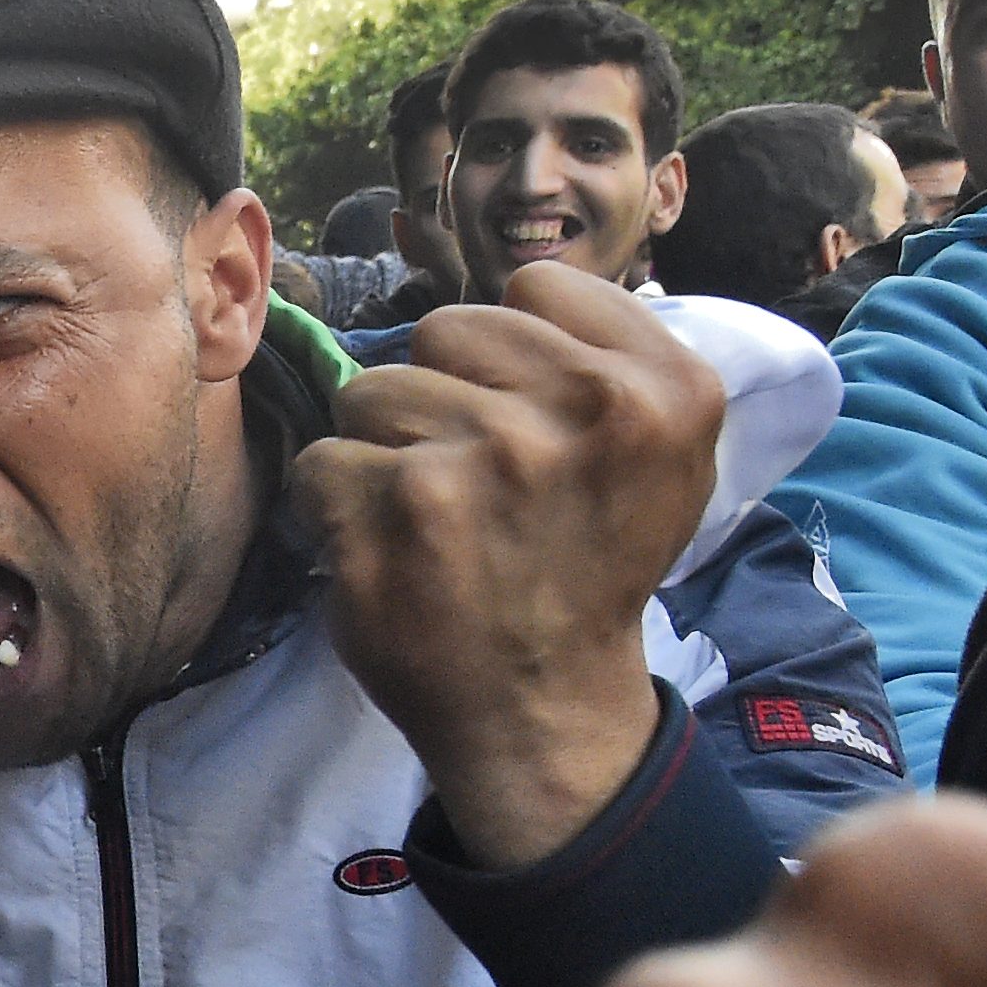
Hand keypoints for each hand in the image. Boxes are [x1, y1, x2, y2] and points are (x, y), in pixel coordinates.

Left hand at [292, 265, 720, 866]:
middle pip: (443, 330)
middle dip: (440, 394)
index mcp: (665, 389)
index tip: (530, 418)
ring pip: (370, 391)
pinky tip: (386, 553)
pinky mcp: (402, 506)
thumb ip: (613, 355)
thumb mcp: (658, 455)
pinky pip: (320, 461)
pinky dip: (333, 508)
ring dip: (382, 452)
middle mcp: (588, 411)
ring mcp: (492, 456)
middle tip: (474, 480)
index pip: (535, 288)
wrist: (541, 706)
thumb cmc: (585, 565)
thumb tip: (524, 280)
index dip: (511, 352)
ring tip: (433, 520)